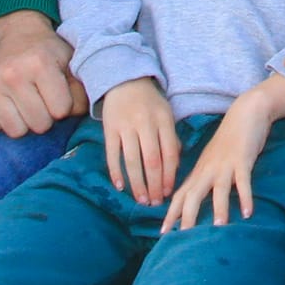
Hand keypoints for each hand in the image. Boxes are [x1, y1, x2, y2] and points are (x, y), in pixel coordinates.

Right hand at [0, 11, 85, 136]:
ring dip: (23, 121)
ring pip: (15, 130)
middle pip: (39, 125)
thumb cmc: (46, 51)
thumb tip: (78, 114)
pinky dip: (0, 120)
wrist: (14, 30)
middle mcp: (12, 73)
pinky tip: (6, 102)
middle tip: (41, 98)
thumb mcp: (71, 62)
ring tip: (24, 101)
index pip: (61, 111)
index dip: (63, 106)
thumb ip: (80, 89)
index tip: (58, 94)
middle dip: (45, 116)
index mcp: (40, 64)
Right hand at [101, 77, 179, 205]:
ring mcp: (126, 126)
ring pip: (131, 160)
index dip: (169, 176)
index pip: (169, 153)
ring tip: (141, 200)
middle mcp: (145, 123)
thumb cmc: (150, 104)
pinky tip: (120, 187)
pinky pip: (112, 154)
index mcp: (164, 121)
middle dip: (154, 184)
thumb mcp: (166, 116)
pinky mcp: (109, 129)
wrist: (125, 81)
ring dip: (137, 183)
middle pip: (151, 160)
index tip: (168, 193)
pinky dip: (115, 172)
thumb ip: (172, 139)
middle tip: (155, 202)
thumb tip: (175, 168)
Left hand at [162, 76, 284, 231]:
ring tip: (219, 228)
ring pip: (218, 190)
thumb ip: (203, 178)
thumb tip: (195, 199)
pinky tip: (248, 213)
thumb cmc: (229, 140)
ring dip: (219, 209)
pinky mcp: (242, 160)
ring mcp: (225, 165)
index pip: (179, 195)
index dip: (171, 214)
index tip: (162, 233)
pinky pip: (243, 181)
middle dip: (187, 217)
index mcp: (199, 171)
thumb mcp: (211, 160)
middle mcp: (208, 170)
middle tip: (183, 238)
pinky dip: (245, 196)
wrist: (245, 113)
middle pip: (193, 195)